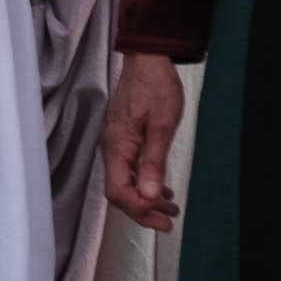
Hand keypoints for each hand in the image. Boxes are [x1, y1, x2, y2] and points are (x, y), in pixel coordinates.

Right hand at [102, 53, 187, 229]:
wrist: (147, 59)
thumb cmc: (156, 88)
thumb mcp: (162, 127)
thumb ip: (154, 163)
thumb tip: (149, 196)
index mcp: (117, 146)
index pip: (118, 191)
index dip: (139, 211)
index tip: (163, 219)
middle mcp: (110, 147)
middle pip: (119, 191)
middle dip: (143, 210)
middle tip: (169, 221)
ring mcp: (114, 143)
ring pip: (124, 181)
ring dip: (145, 199)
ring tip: (171, 207)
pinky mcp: (121, 138)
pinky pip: (127, 169)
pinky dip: (143, 183)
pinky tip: (160, 187)